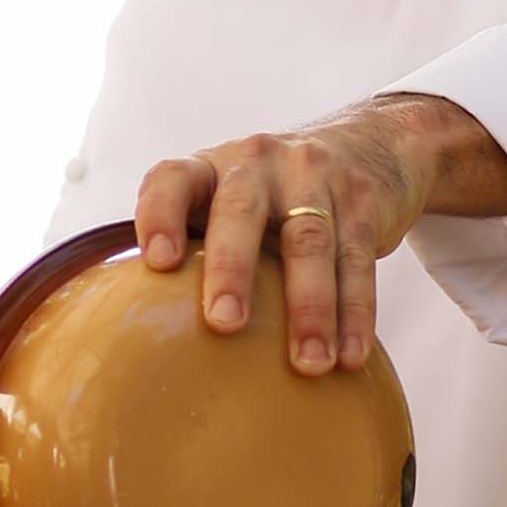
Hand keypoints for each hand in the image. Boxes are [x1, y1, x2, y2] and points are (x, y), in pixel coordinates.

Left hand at [131, 94, 506, 374]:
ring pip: (310, 242)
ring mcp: (313, 179)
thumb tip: (138, 326)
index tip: (156, 263)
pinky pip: (358, 262)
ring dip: (310, 308)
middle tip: (225, 324)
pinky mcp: (362, 204)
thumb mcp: (225, 197)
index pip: (172, 179)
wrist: (368, 143)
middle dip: (231, 268)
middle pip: (240, 211)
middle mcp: (257, 164)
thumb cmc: (269, 193)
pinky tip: (349, 356)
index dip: (159, 215)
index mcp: (210, 167)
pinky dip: (356, 313)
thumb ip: (191, 240)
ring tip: (309, 363)